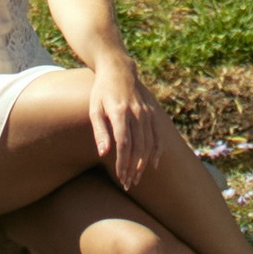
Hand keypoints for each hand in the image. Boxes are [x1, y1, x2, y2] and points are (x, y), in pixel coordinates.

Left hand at [86, 56, 165, 193]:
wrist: (118, 69)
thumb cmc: (101, 91)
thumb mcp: (94, 109)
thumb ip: (100, 131)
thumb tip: (104, 154)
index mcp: (120, 112)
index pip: (124, 144)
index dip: (123, 163)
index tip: (120, 178)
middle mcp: (136, 113)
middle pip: (138, 147)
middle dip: (133, 168)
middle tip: (128, 184)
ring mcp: (146, 113)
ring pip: (149, 143)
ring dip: (143, 164)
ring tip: (137, 178)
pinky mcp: (152, 112)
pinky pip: (158, 135)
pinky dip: (157, 151)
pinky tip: (152, 164)